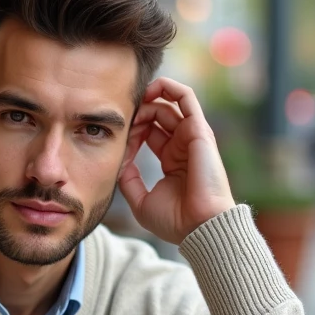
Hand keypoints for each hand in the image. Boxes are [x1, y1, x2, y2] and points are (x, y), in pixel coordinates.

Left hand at [119, 78, 235, 244]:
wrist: (198, 227)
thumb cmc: (175, 221)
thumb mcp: (141, 201)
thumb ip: (129, 180)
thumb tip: (119, 163)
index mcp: (172, 161)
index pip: (149, 132)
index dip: (130, 131)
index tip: (116, 140)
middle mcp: (183, 146)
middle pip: (156, 116)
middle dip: (136, 114)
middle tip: (121, 120)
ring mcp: (192, 136)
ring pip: (167, 105)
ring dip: (146, 102)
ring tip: (131, 108)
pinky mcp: (199, 130)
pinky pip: (186, 97)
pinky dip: (169, 87)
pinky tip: (151, 88)